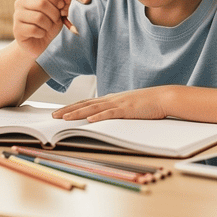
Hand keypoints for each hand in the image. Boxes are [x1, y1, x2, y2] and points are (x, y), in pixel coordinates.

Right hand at [12, 0, 73, 56]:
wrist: (39, 43)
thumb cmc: (50, 24)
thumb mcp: (61, 12)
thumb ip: (65, 1)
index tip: (60, 6)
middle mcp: (21, 2)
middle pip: (42, 3)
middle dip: (54, 14)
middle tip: (55, 20)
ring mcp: (17, 15)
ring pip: (38, 17)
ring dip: (48, 25)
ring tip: (47, 27)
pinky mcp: (16, 29)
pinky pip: (34, 30)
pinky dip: (42, 33)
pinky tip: (40, 34)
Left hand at [53, 88, 168, 121]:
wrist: (163, 97)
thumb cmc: (147, 103)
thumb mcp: (128, 106)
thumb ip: (115, 110)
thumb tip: (103, 117)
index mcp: (111, 99)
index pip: (87, 103)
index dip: (72, 107)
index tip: (59, 112)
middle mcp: (111, 99)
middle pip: (85, 104)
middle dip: (68, 110)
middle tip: (53, 116)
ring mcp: (119, 103)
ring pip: (94, 108)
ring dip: (78, 113)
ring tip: (64, 118)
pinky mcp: (127, 109)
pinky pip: (111, 113)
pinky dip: (99, 116)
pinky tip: (90, 119)